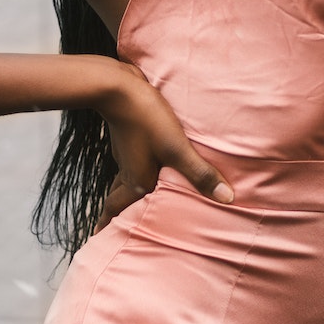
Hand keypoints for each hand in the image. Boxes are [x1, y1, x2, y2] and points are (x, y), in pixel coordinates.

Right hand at [92, 63, 232, 234]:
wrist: (118, 86)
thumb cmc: (146, 118)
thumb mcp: (176, 148)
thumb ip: (201, 174)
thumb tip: (227, 199)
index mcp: (136, 180)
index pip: (117, 209)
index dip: (108, 224)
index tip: (96, 237)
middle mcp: (128, 169)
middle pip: (117, 196)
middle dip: (114, 212)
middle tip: (109, 226)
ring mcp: (126, 152)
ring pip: (124, 178)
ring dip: (125, 191)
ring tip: (131, 199)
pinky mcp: (129, 135)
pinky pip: (130, 161)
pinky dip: (133, 170)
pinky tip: (143, 162)